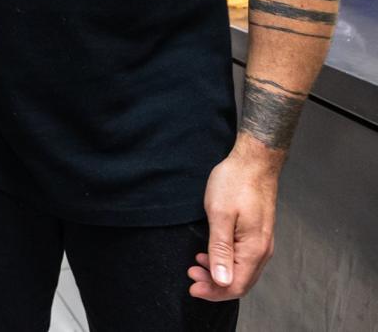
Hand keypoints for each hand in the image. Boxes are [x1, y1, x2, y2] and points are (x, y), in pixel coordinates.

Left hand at [188, 149, 278, 300]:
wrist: (253, 162)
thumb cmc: (235, 183)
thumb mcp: (220, 214)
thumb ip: (220, 249)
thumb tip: (221, 281)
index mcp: (254, 249)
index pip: (235, 285)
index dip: (213, 291)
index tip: (192, 286)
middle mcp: (262, 251)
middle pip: (240, 282)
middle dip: (214, 285)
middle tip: (191, 275)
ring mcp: (262, 243)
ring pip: (242, 271)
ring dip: (219, 274)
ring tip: (196, 265)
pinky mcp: (257, 234)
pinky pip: (243, 259)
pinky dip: (226, 262)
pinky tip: (210, 254)